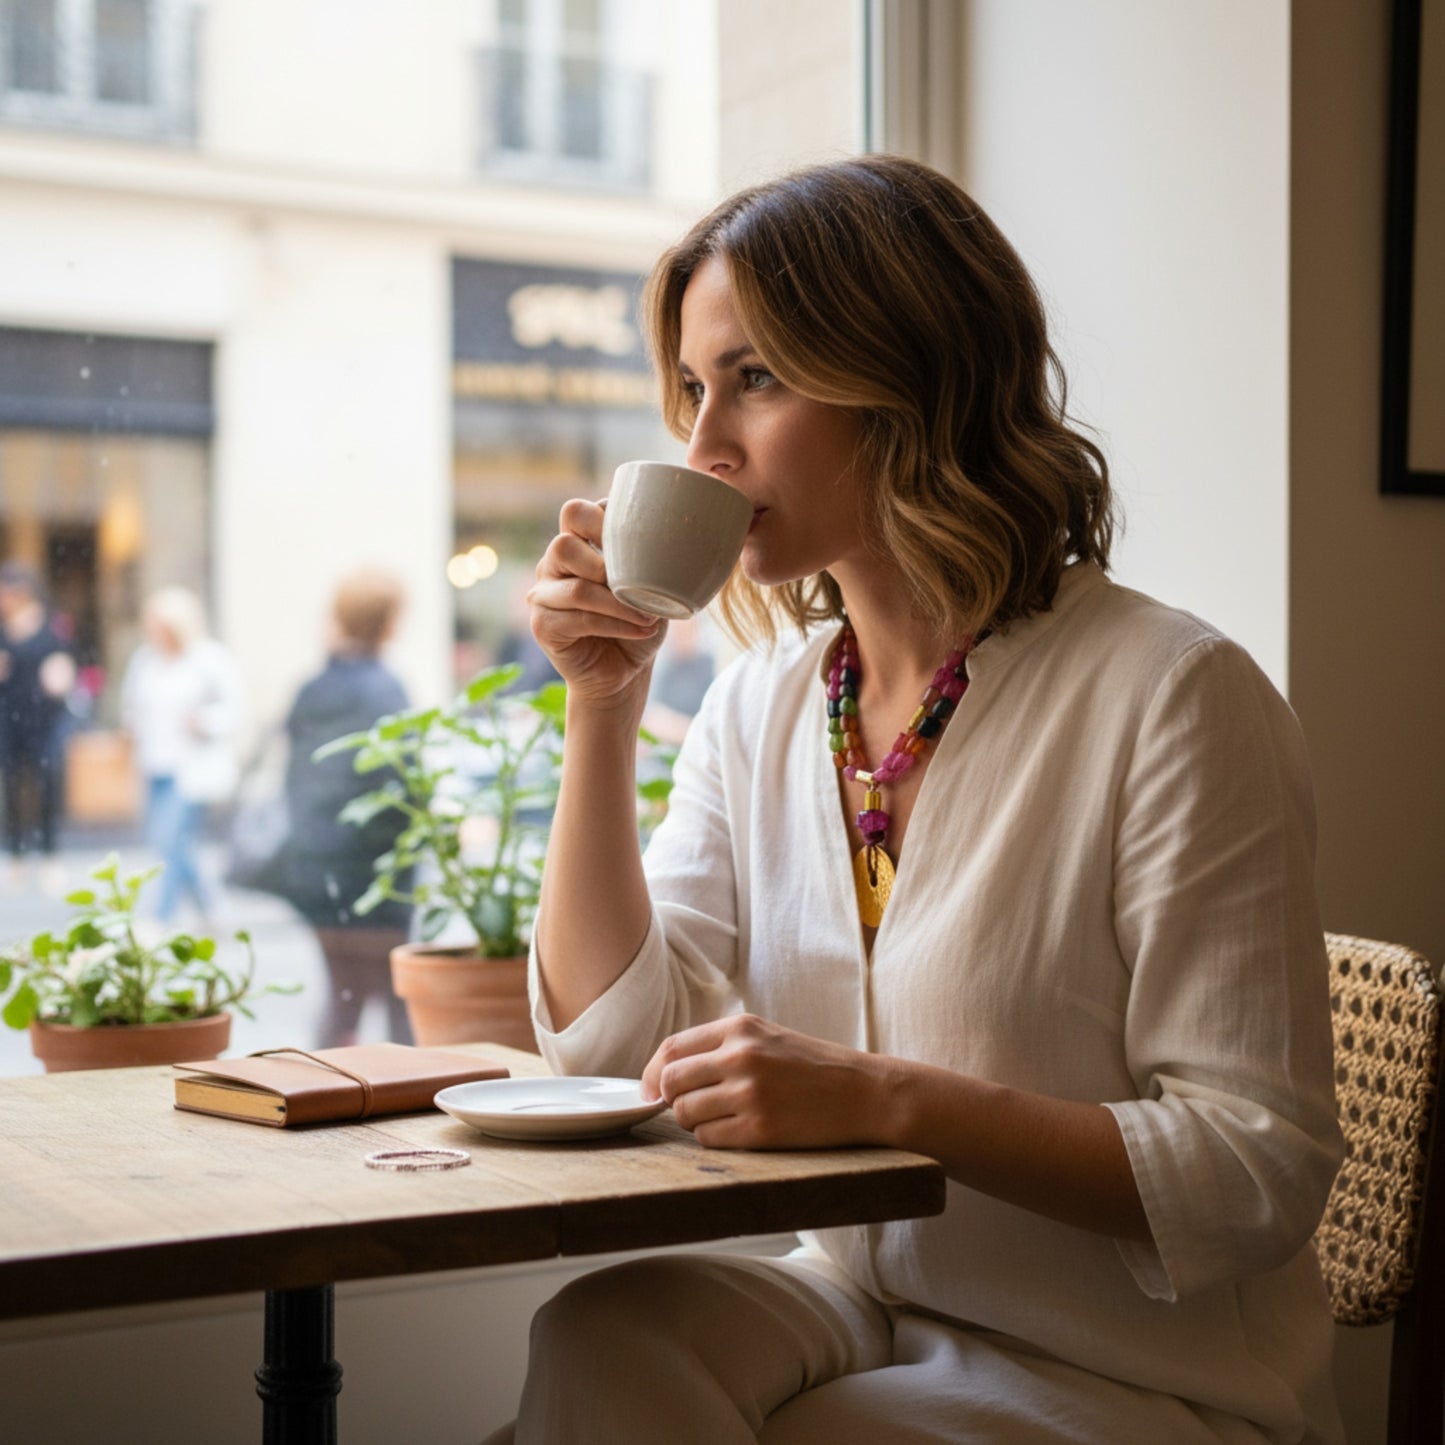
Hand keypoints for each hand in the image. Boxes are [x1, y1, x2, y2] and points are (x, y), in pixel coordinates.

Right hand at [528, 498, 664, 710]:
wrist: (626, 670)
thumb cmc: (639, 620)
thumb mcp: (652, 583)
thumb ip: (650, 556)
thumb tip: (673, 536)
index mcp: (578, 543)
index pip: (576, 512)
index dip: (603, 521)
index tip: (640, 544)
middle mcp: (554, 564)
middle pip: (564, 544)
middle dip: (606, 564)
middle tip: (639, 584)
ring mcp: (543, 594)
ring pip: (578, 588)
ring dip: (620, 604)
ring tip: (648, 616)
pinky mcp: (543, 625)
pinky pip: (580, 619)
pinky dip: (616, 624)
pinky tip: (642, 630)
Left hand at [642, 1015, 886, 1149]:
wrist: (862, 1092)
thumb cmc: (810, 1066)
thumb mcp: (765, 1036)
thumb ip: (718, 1046)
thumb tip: (663, 1073)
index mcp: (739, 1028)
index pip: (671, 1048)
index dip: (651, 1073)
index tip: (650, 1090)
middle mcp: (740, 1056)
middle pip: (670, 1082)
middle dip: (669, 1099)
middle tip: (687, 1107)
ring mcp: (749, 1093)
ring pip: (685, 1114)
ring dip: (694, 1121)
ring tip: (723, 1117)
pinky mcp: (760, 1129)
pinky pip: (709, 1139)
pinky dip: (714, 1139)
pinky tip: (738, 1130)